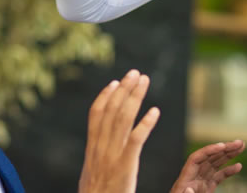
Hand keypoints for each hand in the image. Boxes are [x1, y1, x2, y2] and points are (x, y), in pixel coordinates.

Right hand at [78, 70, 159, 192]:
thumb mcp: (90, 174)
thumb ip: (96, 159)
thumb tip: (98, 151)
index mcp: (91, 149)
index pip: (95, 115)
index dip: (105, 96)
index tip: (114, 82)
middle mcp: (100, 148)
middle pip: (111, 111)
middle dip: (124, 89)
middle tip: (135, 72)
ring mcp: (112, 156)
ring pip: (123, 119)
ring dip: (135, 96)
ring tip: (144, 81)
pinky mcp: (125, 166)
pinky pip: (136, 140)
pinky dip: (145, 123)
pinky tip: (155, 111)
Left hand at [169, 139, 244, 192]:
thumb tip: (187, 188)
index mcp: (185, 179)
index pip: (196, 158)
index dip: (209, 150)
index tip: (222, 145)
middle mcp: (193, 177)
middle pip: (209, 158)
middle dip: (224, 149)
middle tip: (239, 142)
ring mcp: (200, 182)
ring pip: (215, 164)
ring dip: (229, 155)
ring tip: (241, 146)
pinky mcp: (206, 188)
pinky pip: (218, 176)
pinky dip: (228, 170)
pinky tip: (238, 166)